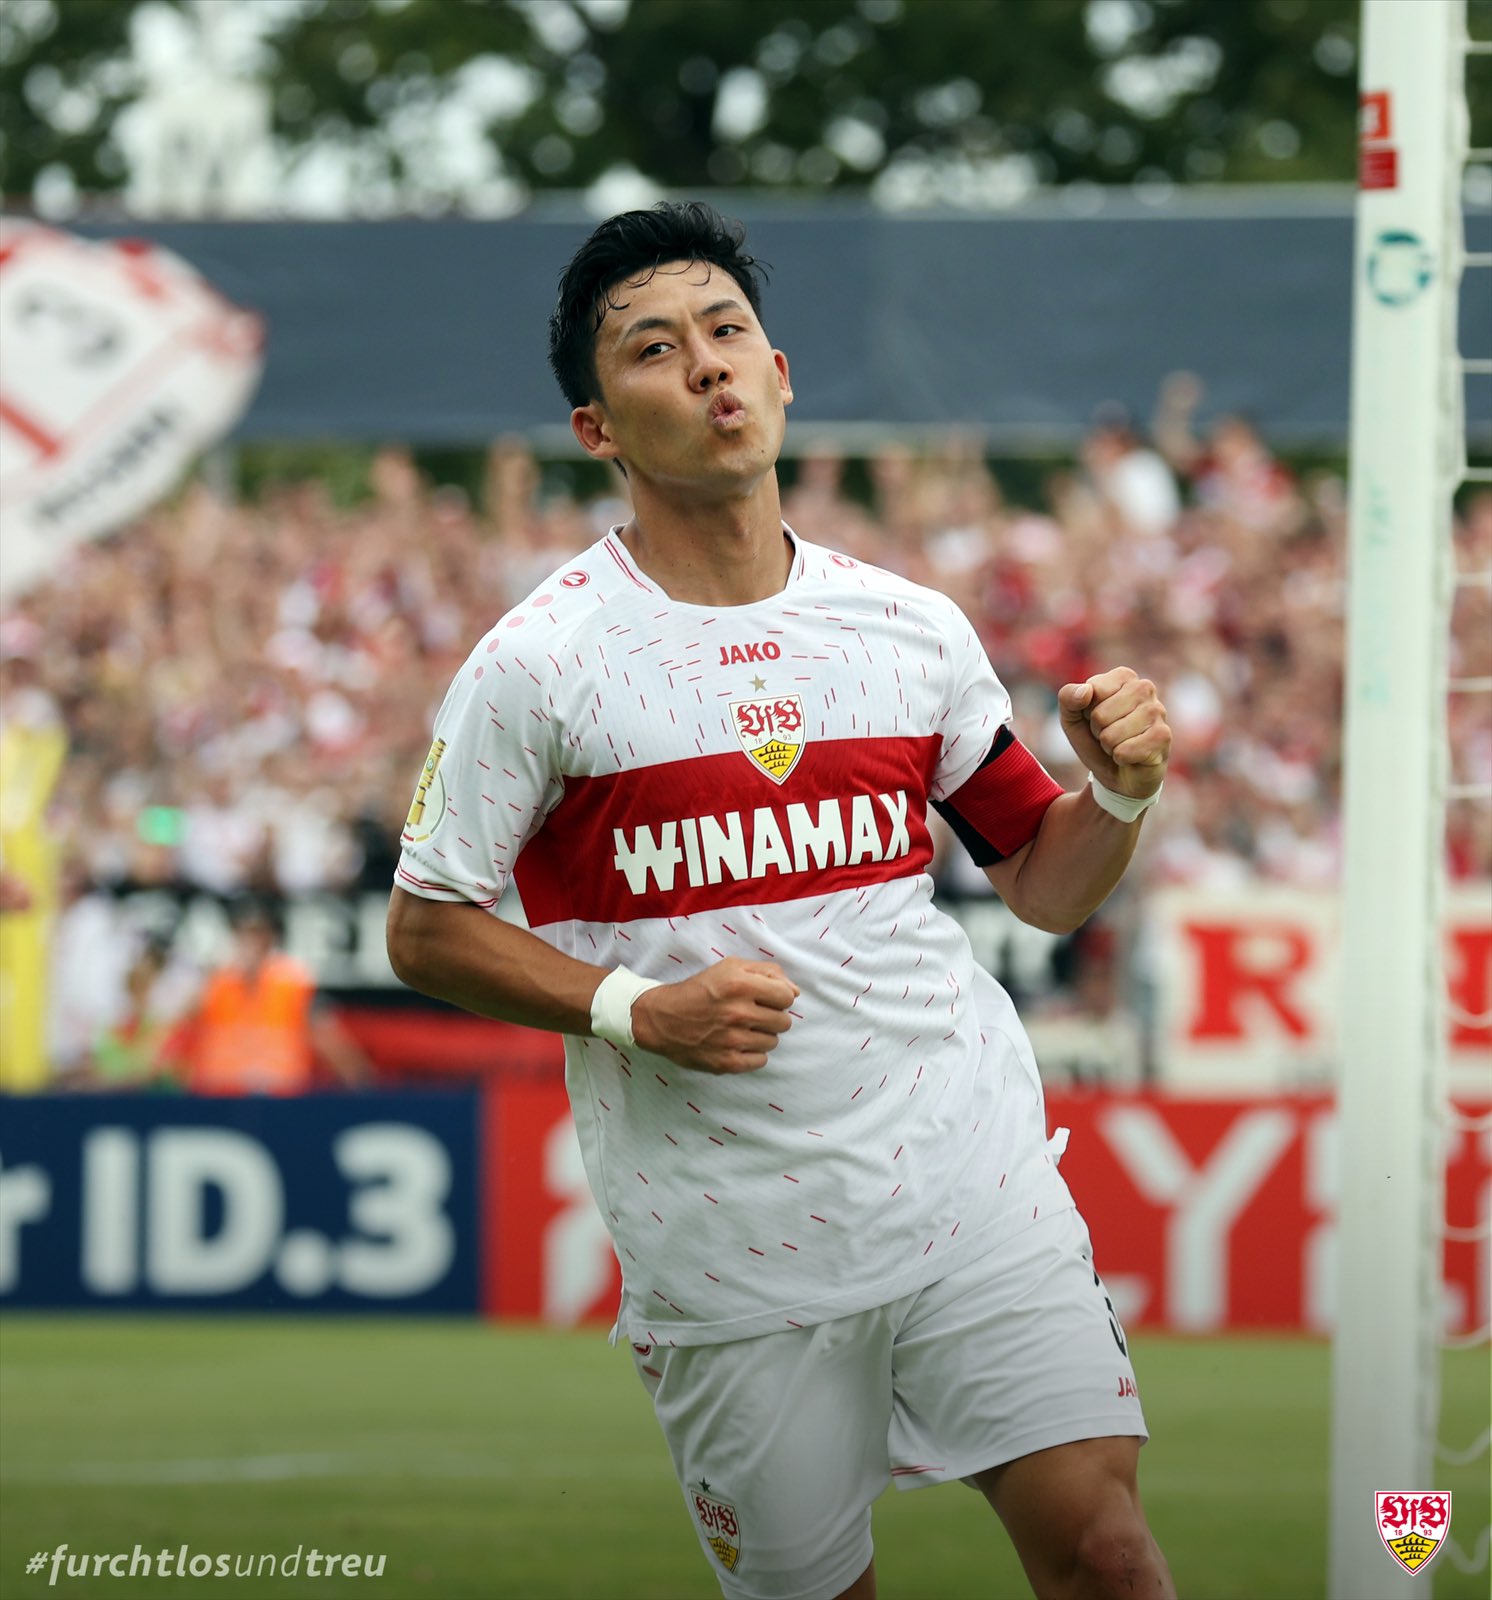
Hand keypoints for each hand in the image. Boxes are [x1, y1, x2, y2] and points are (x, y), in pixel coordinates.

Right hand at [631, 957, 798, 1074]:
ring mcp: (733, 1040)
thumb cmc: (699, 990)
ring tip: (741, 1029)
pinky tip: (737, 1044)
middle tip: (752, 1014)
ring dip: (761, 1035)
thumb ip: (766, 972)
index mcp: (740, 984)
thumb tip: (794, 992)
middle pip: (784, 1021)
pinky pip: (761, 1061)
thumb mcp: (729, 967)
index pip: (787, 996)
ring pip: (773, 1042)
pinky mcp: (727, 1062)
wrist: (661, 1018)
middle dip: (771, 1017)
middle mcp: (738, 1012)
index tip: (766, 998)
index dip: (779, 997)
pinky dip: (753, 1053)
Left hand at [1058, 666, 1170, 800]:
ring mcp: (1158, 711)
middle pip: (1100, 715)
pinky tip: (1132, 756)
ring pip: (1111, 735)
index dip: (1086, 712)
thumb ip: (1068, 698)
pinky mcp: (1163, 736)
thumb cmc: (1095, 740)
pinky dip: (1120, 758)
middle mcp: (1145, 688)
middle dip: (1098, 731)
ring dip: (1109, 746)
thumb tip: (1085, 691)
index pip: (1092, 691)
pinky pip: (1124, 751)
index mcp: (1123, 677)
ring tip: (1120, 744)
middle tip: (1108, 735)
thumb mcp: (1072, 718)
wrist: (1117, 775)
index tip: (1095, 718)